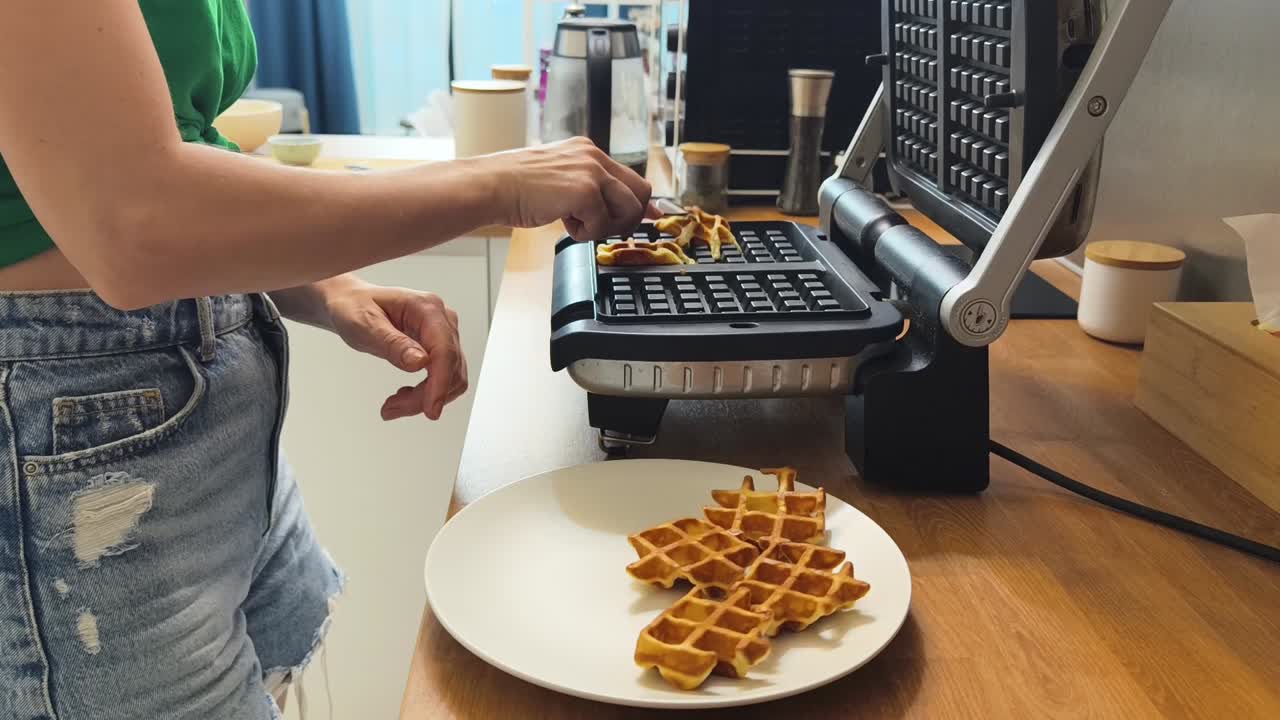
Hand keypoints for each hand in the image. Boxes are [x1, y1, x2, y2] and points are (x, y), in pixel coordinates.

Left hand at [323, 281, 467, 420]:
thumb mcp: (364, 324)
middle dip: (425, 395)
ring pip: (451, 377)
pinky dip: (426, 392)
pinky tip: (404, 395)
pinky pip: (443, 376)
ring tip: (393, 405)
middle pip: (450, 368)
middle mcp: (442, 319)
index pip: (444, 350)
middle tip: (391, 409)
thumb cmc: (354, 308)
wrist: (351, 304)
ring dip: (425, 397)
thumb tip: (420, 363)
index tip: (431, 410)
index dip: (441, 383)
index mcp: (426, 308)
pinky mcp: (439, 347)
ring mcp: (443, 333)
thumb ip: (392, 343)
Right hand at [476, 136, 661, 240]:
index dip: (641, 204)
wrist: (492, 186)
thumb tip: (611, 208)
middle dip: (629, 218)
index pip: (631, 177)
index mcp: (587, 151)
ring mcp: (591, 172)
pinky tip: (562, 222)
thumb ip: (587, 187)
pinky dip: (583, 233)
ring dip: (607, 227)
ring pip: (629, 210)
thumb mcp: (558, 178)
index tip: (647, 219)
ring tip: (578, 224)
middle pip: (641, 192)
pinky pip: (601, 225)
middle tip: (605, 229)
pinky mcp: (585, 191)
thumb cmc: (515, 187)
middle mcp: (593, 156)